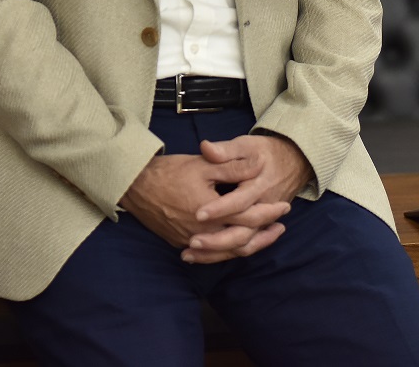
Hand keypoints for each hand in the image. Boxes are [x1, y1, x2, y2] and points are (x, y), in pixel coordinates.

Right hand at [120, 151, 285, 263]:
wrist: (134, 186)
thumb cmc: (168, 172)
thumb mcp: (203, 165)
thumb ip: (232, 167)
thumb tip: (258, 166)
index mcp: (212, 213)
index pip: (249, 217)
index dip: (269, 212)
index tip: (284, 206)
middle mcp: (203, 233)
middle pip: (242, 241)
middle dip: (264, 235)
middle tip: (280, 227)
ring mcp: (191, 241)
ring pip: (226, 252)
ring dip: (248, 245)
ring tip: (263, 238)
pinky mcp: (181, 243)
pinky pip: (210, 254)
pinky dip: (226, 251)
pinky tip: (234, 245)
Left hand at [181, 134, 311, 260]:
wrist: (293, 163)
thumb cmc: (265, 153)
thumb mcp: (246, 145)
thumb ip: (226, 150)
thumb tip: (206, 148)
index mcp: (259, 187)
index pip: (239, 202)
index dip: (219, 209)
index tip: (197, 214)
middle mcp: (262, 209)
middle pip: (242, 233)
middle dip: (216, 240)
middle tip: (191, 241)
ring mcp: (263, 222)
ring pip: (242, 245)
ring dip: (216, 253)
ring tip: (189, 254)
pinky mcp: (259, 229)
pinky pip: (243, 247)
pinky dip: (223, 254)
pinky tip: (200, 257)